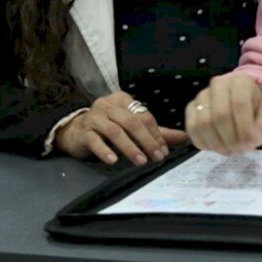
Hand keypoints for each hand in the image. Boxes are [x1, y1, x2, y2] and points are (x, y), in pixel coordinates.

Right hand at [54, 91, 187, 165]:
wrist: (76, 131)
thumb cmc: (108, 127)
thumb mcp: (132, 126)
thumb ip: (157, 132)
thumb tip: (185, 137)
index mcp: (123, 99)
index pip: (143, 115)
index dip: (155, 133)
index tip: (163, 150)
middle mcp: (108, 105)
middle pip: (131, 122)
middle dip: (146, 140)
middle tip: (157, 157)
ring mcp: (94, 117)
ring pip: (115, 131)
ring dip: (130, 147)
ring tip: (141, 161)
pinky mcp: (83, 131)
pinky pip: (94, 140)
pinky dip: (105, 150)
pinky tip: (113, 160)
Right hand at [186, 73, 261, 154]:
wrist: (241, 98)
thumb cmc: (256, 106)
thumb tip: (253, 139)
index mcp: (240, 82)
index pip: (239, 104)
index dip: (244, 128)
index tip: (251, 144)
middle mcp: (218, 84)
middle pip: (220, 115)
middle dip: (231, 139)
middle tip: (240, 150)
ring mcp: (201, 95)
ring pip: (203, 123)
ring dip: (217, 143)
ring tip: (229, 150)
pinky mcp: (191, 107)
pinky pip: (192, 128)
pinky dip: (203, 143)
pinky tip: (216, 147)